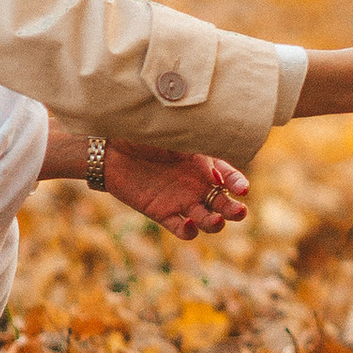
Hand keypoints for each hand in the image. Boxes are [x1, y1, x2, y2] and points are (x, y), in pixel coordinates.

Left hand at [45, 126, 247, 237]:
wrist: (110, 150)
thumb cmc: (142, 134)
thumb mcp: (170, 130)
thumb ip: (191, 133)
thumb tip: (212, 121)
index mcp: (202, 163)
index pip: (228, 176)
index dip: (237, 183)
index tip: (242, 189)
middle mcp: (196, 184)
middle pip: (223, 203)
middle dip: (234, 210)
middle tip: (240, 212)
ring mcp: (180, 200)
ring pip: (207, 219)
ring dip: (215, 223)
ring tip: (216, 221)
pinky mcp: (162, 213)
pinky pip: (181, 228)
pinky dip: (188, 231)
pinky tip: (190, 225)